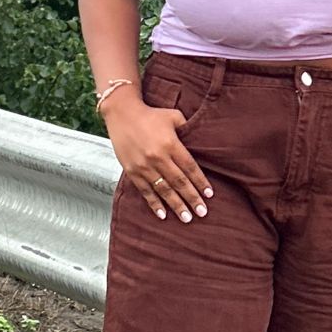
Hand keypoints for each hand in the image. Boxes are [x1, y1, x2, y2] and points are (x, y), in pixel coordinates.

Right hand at [103, 97, 213, 223]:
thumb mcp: (173, 116)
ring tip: (187, 218)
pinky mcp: (132, 171)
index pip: (190, 168)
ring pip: (163, 190)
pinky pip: (145, 191)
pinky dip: (154, 204)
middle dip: (192, 198)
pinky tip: (163, 215)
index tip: (209, 195)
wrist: (122, 114)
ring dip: (176, 205)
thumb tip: (201, 142)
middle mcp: (158, 157)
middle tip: (202, 212)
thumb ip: (187, 129)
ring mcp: (144, 166)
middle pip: (179, 182)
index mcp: (170, 144)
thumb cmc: (151, 115)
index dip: (200, 182)